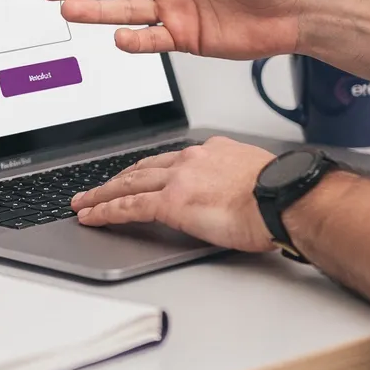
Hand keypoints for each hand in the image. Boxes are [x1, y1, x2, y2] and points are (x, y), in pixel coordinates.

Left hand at [71, 137, 277, 252]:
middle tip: (98, 188)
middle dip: (117, 179)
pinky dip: (105, 211)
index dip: (150, 170)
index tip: (139, 176)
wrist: (285, 199)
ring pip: (128, 184)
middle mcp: (192, 159)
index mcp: (213, 151)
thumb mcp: (257, 179)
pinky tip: (91, 217)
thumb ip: (237, 184)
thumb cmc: (282, 195)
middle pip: (142, 168)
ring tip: (84, 203)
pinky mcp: (171, 202)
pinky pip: (128, 206)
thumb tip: (238, 198)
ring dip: (101, 194)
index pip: (171, 160)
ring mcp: (178, 179)